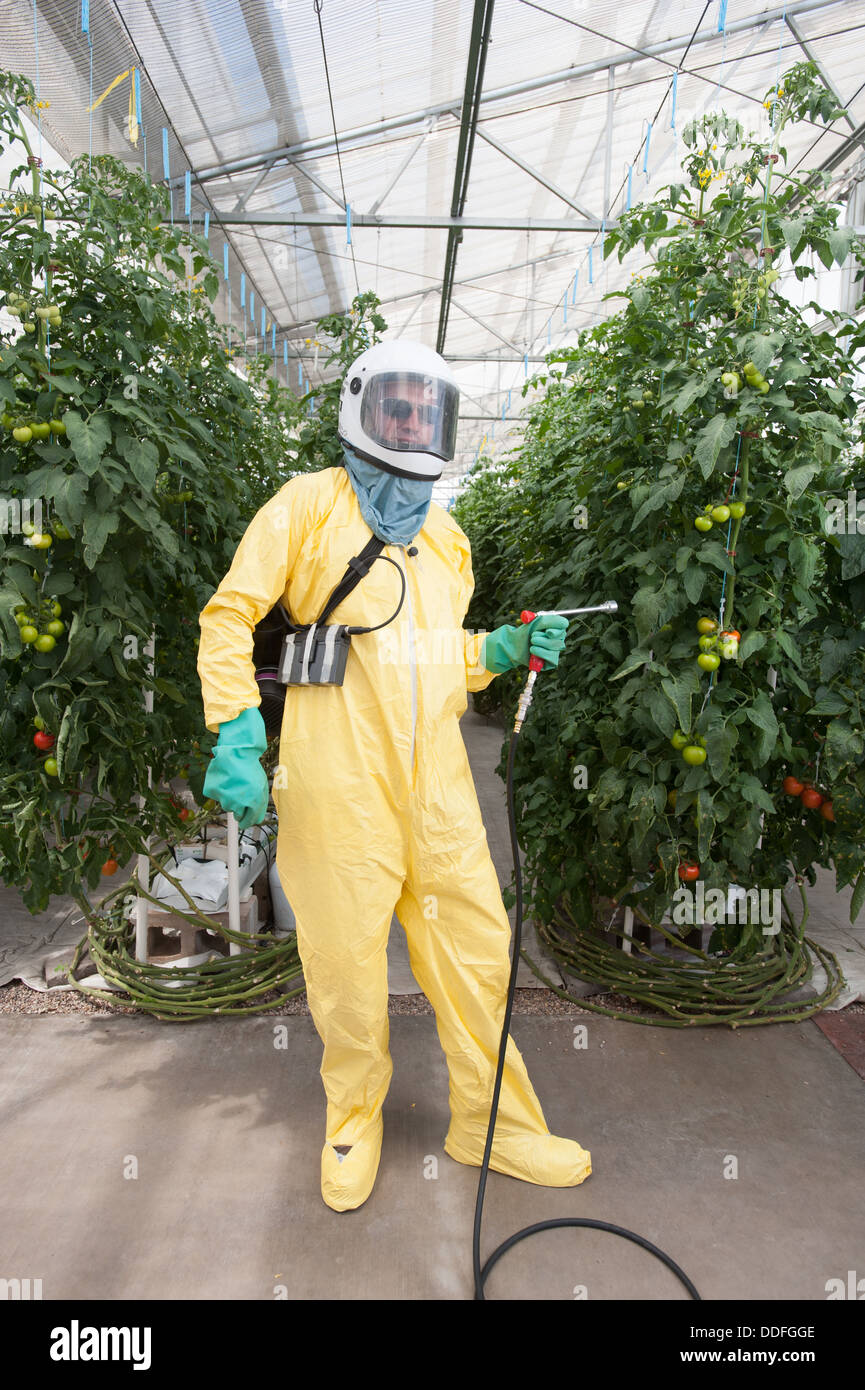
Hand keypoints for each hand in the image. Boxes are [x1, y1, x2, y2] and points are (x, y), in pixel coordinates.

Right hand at [203, 707, 269, 829]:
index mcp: (254, 802)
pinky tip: (226, 779)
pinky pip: (217, 796)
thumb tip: (255, 818)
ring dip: (230, 797)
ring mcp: (224, 797)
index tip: (245, 820)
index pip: (249, 821)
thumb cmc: (250, 767)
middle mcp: (238, 802)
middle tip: (241, 793)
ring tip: (235, 781)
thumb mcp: (261, 785)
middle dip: (240, 808)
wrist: (236, 750)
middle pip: (238, 815)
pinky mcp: (213, 791)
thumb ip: (259, 804)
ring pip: (227, 805)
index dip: (248, 820)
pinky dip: (220, 789)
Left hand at [481, 614, 569, 673]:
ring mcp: (555, 650)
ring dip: (540, 643)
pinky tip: (533, 652)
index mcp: (555, 627)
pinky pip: (552, 658)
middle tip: (533, 637)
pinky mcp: (551, 662)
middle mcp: (558, 638)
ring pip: (555, 646)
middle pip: (561, 635)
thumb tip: (560, 622)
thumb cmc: (525, 633)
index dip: (557, 625)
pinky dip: (540, 653)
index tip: (547, 630)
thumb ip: (546, 620)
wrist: (514, 647)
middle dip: (545, 637)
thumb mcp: (533, 623)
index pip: (563, 623)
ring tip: (531, 643)